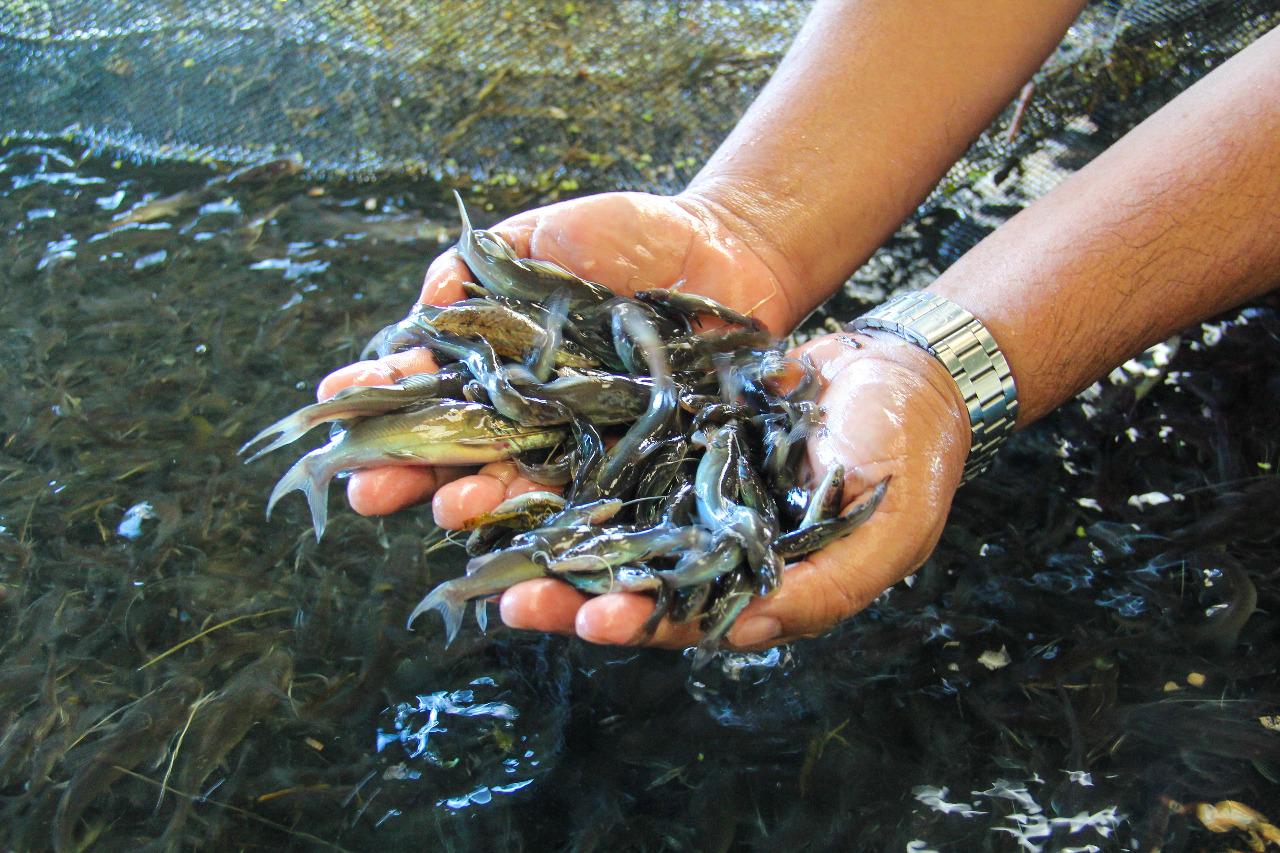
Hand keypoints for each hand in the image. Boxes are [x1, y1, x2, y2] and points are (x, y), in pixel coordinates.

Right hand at [316, 191, 794, 542]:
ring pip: (522, 485)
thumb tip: (427, 303)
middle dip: (413, 472)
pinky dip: (568, 520)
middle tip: (370, 488)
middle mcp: (529, 414)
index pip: (426, 389)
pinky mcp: (640, 463)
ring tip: (450, 509)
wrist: (723, 250)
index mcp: (495, 364)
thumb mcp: (540, 235)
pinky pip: (601, 498)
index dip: (381, 402)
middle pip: (461, 451)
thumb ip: (478, 266)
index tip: (334, 412)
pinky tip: (536, 530)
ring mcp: (582, 443)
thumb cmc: (625, 237)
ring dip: (480, 503)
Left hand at [501, 330, 971, 648]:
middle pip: (614, 572)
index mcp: (743, 581)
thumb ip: (822, 587)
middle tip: (503, 592)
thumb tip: (750, 629)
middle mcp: (696, 540)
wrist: (901, 370)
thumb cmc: (903, 456)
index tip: (587, 620)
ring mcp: (674, 483)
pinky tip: (505, 440)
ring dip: (531, 516)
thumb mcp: (880, 531)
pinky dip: (551, 444)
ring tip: (471, 517)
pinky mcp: (661, 427)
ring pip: (591, 508)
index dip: (633, 622)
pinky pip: (597, 440)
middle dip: (556, 585)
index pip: (677, 617)